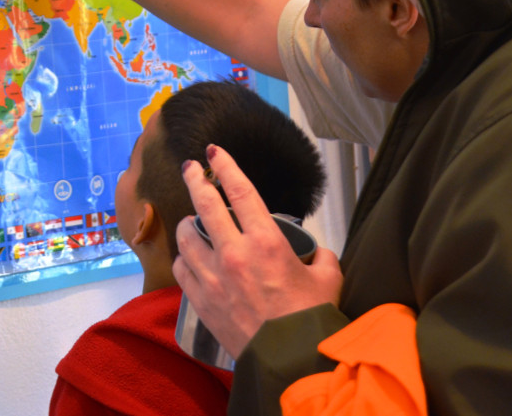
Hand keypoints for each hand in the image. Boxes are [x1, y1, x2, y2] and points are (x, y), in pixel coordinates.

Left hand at [173, 145, 343, 357]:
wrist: (290, 360)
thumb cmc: (310, 320)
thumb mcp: (328, 278)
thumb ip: (319, 257)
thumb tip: (315, 252)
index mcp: (266, 241)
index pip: (240, 190)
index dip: (225, 165)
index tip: (213, 152)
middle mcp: (235, 253)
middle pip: (204, 204)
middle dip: (194, 180)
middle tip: (189, 167)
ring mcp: (213, 276)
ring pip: (187, 235)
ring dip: (188, 222)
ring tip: (192, 220)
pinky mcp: (201, 299)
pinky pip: (183, 267)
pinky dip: (185, 257)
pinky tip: (191, 256)